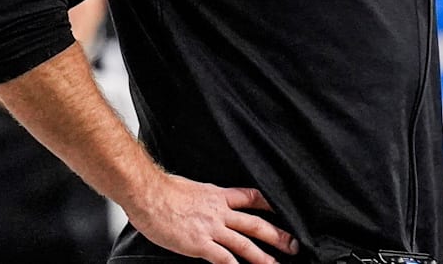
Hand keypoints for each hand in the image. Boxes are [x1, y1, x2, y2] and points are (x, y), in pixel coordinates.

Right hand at [124, 172, 299, 263]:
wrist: (148, 194)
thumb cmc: (163, 189)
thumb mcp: (190, 186)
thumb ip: (202, 196)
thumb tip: (202, 198)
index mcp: (218, 195)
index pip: (252, 197)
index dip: (270, 205)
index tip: (282, 211)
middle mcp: (220, 212)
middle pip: (256, 224)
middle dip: (277, 235)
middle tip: (294, 245)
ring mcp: (212, 229)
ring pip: (245, 244)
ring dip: (263, 257)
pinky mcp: (200, 244)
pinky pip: (224, 260)